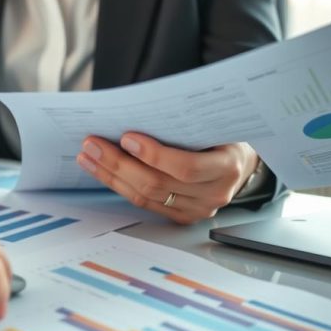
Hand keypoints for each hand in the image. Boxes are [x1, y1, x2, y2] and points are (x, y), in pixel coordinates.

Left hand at [76, 133, 258, 224]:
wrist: (241, 163)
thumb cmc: (224, 136)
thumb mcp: (214, 123)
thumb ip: (186, 122)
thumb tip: (138, 113)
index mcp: (227, 167)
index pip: (186, 167)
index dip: (154, 155)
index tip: (127, 137)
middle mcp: (214, 193)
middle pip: (158, 184)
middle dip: (119, 163)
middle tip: (93, 143)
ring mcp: (198, 210)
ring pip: (146, 197)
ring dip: (111, 176)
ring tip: (89, 155)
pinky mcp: (182, 217)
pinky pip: (145, 204)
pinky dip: (119, 186)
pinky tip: (101, 171)